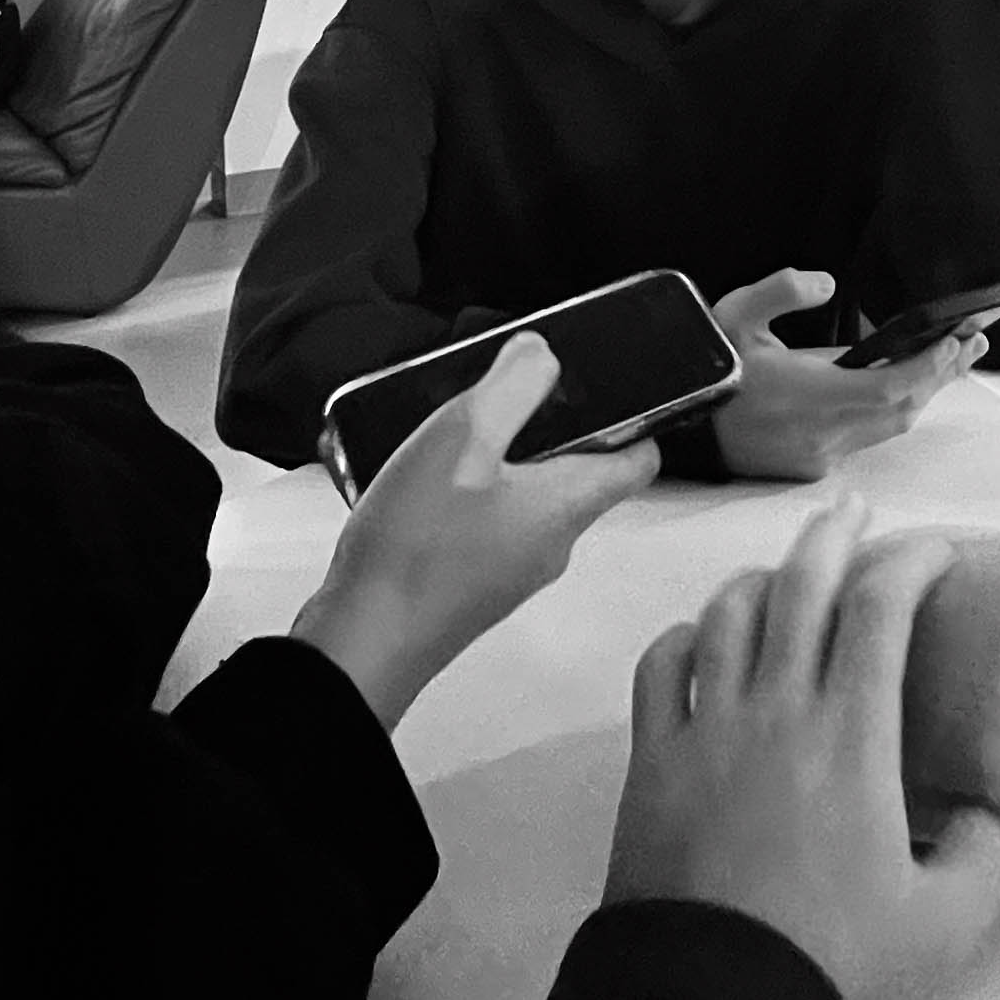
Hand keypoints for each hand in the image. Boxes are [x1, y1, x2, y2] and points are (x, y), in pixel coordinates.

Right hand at [290, 333, 655, 725]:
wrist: (359, 644)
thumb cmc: (417, 549)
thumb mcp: (466, 437)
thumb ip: (514, 385)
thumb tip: (543, 355)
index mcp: (567, 505)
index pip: (638, 460)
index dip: (640, 417)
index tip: (623, 383)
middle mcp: (549, 543)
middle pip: (575, 474)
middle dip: (551, 425)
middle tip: (512, 387)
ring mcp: (507, 570)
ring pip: (522, 497)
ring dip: (498, 457)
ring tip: (451, 424)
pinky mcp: (465, 584)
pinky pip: (480, 523)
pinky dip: (461, 491)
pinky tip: (416, 474)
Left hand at [608, 501, 999, 999]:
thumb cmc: (840, 969)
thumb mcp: (951, 926)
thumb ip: (988, 855)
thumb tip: (989, 814)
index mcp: (852, 736)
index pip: (879, 609)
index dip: (910, 561)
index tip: (935, 550)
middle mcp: (774, 710)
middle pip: (799, 587)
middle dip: (832, 536)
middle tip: (854, 510)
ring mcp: (702, 733)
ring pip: (725, 615)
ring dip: (760, 578)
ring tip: (783, 571)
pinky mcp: (649, 767)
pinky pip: (659, 669)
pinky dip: (684, 636)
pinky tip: (700, 639)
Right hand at [709, 268, 974, 480]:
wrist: (670, 430)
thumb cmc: (704, 371)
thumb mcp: (735, 315)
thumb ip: (782, 290)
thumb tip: (826, 282)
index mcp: (812, 396)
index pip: (894, 385)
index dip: (932, 364)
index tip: (958, 337)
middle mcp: (825, 434)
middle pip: (903, 409)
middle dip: (941, 375)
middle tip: (973, 341)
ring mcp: (820, 456)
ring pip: (889, 427)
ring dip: (921, 393)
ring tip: (951, 359)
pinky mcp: (811, 468)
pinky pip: (866, 438)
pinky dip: (890, 410)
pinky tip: (898, 386)